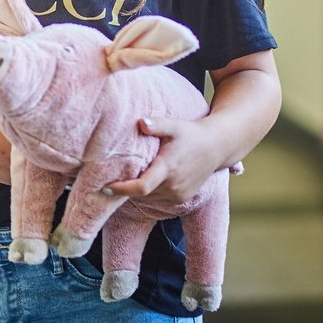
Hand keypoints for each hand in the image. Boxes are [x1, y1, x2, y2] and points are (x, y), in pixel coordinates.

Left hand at [104, 116, 220, 204]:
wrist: (216, 146)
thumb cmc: (190, 133)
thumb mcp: (173, 125)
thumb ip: (156, 124)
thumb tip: (141, 122)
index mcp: (168, 168)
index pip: (141, 187)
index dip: (122, 189)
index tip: (105, 187)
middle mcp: (173, 185)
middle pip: (141, 194)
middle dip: (124, 189)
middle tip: (106, 180)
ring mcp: (179, 194)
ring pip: (148, 199)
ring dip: (135, 192)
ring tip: (122, 180)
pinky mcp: (182, 198)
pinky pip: (158, 199)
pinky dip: (147, 194)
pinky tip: (140, 181)